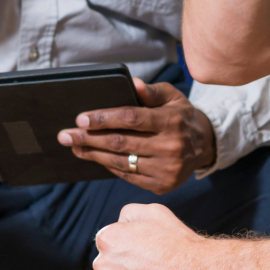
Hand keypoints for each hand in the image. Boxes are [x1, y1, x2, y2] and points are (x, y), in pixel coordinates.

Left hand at [57, 79, 215, 192]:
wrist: (203, 145)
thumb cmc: (180, 116)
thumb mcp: (172, 96)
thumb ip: (152, 91)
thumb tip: (133, 84)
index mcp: (172, 121)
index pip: (132, 119)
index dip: (104, 118)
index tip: (81, 119)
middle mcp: (170, 147)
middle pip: (121, 143)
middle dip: (89, 138)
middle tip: (66, 135)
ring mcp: (166, 169)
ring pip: (120, 162)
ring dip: (93, 154)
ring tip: (75, 146)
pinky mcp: (161, 185)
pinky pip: (127, 176)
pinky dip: (108, 166)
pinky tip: (95, 157)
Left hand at [94, 204, 213, 269]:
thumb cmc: (177, 241)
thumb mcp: (154, 211)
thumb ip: (129, 213)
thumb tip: (119, 224)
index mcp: (108, 238)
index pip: (109, 241)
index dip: (129, 244)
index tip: (146, 248)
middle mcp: (102, 263)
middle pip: (109, 264)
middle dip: (125, 264)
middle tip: (151, 265)